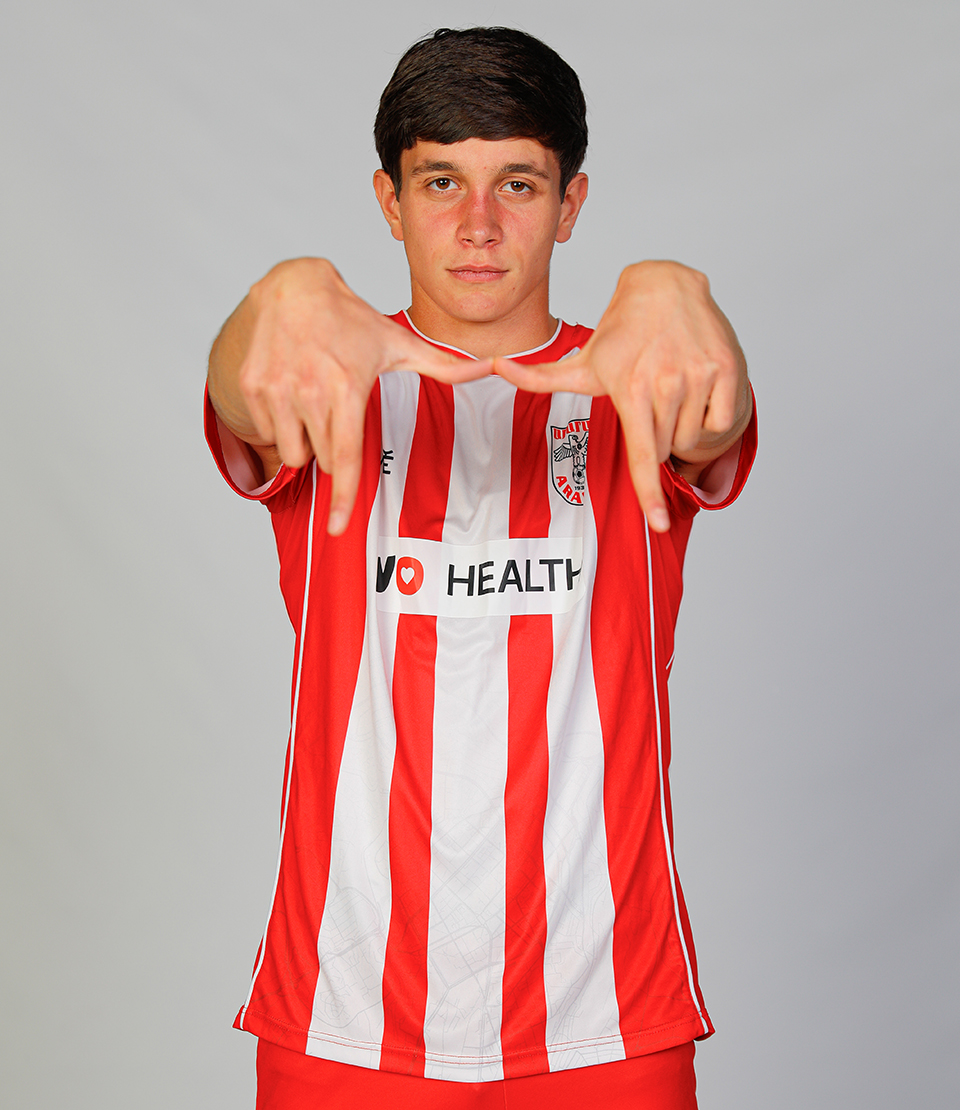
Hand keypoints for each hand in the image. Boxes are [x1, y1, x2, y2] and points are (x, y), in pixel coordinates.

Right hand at [209, 258, 489, 533]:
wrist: (293, 288)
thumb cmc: (351, 322)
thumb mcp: (397, 343)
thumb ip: (444, 366)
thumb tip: (491, 368)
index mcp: (346, 387)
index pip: (344, 457)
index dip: (343, 498)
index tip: (339, 527)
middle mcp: (308, 390)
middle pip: (320, 460)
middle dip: (330, 450)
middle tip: (336, 412)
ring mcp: (276, 389)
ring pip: (292, 453)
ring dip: (305, 443)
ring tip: (314, 405)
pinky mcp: (252, 387)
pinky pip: (269, 434)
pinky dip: (282, 426)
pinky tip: (292, 393)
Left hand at [492, 261, 750, 531]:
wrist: (668, 287)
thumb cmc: (622, 335)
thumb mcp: (585, 362)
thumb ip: (540, 376)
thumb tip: (497, 367)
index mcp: (632, 389)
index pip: (642, 454)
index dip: (648, 492)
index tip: (658, 523)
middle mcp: (667, 383)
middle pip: (667, 451)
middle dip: (658, 440)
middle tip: (652, 406)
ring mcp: (700, 375)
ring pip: (695, 440)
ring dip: (685, 431)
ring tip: (674, 395)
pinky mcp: (728, 369)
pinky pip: (722, 423)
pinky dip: (712, 418)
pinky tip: (697, 391)